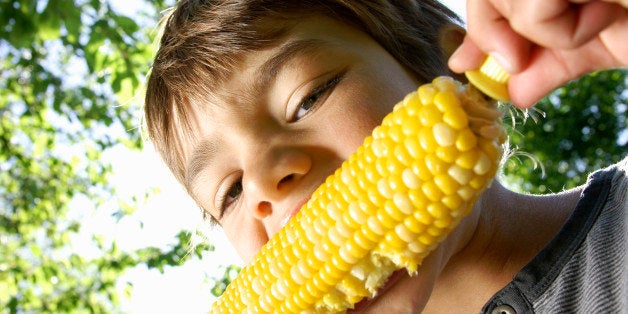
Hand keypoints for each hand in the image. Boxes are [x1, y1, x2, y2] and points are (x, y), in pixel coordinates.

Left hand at [449, 0, 627, 107]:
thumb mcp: (600, 45)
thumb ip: (550, 62)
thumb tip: (509, 91)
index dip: (477, 24)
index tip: (467, 62)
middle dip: (493, 32)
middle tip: (521, 59)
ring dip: (540, 29)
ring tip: (591, 21)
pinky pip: (533, 3)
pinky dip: (559, 27)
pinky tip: (603, 12)